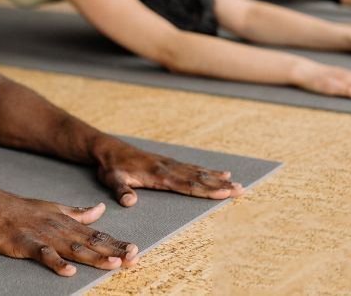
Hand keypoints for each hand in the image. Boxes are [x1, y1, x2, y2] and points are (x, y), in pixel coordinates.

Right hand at [0, 185, 137, 275]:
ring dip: (93, 256)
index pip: (97, 234)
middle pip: (90, 242)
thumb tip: (101, 210)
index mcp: (68, 222)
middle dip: (112, 251)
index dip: (116, 243)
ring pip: (73, 248)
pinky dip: (56, 263)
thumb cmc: (24, 210)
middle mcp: (60, 229)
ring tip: (112, 263)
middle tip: (132, 257)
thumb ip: (79, 213)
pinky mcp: (27, 244)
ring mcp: (44, 236)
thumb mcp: (55, 209)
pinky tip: (68, 271)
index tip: (134, 250)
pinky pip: (44, 255)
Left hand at [92, 139, 242, 206]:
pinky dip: (208, 171)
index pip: (187, 185)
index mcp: (159, 175)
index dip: (206, 190)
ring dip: (219, 179)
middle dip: (221, 185)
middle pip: (199, 178)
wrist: (109, 149)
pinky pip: (192, 167)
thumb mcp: (112, 180)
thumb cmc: (111, 167)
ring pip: (199, 172)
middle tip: (241, 190)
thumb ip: (122, 190)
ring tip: (237, 184)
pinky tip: (220, 173)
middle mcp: (169, 168)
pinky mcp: (169, 163)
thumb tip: (130, 201)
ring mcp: (170, 164)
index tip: (224, 192)